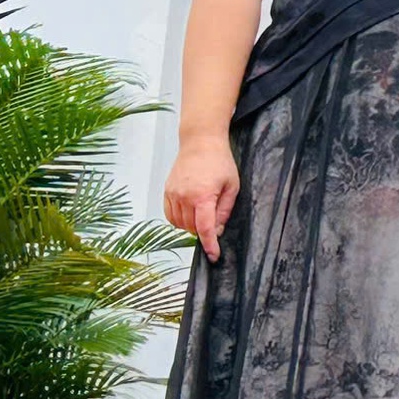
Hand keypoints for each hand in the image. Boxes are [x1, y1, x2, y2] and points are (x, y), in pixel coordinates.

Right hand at [164, 136, 241, 261]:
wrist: (201, 142)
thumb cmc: (220, 161)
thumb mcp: (232, 186)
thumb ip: (225, 210)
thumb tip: (217, 230)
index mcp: (203, 196)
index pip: (205, 228)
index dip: (209, 245)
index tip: (213, 256)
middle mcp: (184, 197)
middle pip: (192, 228)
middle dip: (204, 231)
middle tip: (214, 219)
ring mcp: (173, 194)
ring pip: (180, 224)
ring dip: (191, 225)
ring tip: (203, 211)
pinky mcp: (167, 192)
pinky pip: (170, 215)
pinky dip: (179, 220)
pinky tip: (190, 212)